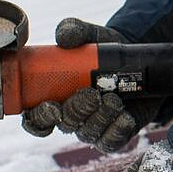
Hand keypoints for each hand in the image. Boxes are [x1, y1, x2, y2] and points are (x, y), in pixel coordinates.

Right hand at [20, 18, 145, 151]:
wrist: (137, 60)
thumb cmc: (102, 51)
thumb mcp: (89, 35)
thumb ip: (73, 30)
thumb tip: (63, 36)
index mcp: (53, 97)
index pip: (36, 118)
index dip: (38, 119)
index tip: (51, 106)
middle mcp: (70, 116)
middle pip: (65, 124)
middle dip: (76, 111)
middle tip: (91, 94)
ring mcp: (92, 127)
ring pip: (88, 133)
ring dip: (100, 117)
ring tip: (113, 99)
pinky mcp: (114, 134)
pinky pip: (111, 141)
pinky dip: (117, 130)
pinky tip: (125, 115)